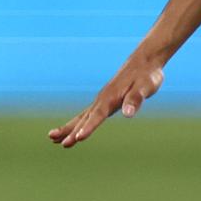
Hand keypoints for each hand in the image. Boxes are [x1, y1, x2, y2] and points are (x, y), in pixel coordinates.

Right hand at [48, 55, 165, 146]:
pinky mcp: (105, 101)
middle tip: (54, 140)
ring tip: (52, 138)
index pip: (97, 116)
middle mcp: (103, 99)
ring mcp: (102, 100)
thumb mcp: (146, 87)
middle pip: (83, 118)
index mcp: (111, 98)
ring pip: (82, 117)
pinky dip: (78, 123)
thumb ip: (135, 100)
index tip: (78, 138)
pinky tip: (73, 131)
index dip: (88, 128)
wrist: (145, 61)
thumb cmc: (147, 75)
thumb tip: (128, 113)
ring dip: (68, 127)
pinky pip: (88, 115)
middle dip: (70, 130)